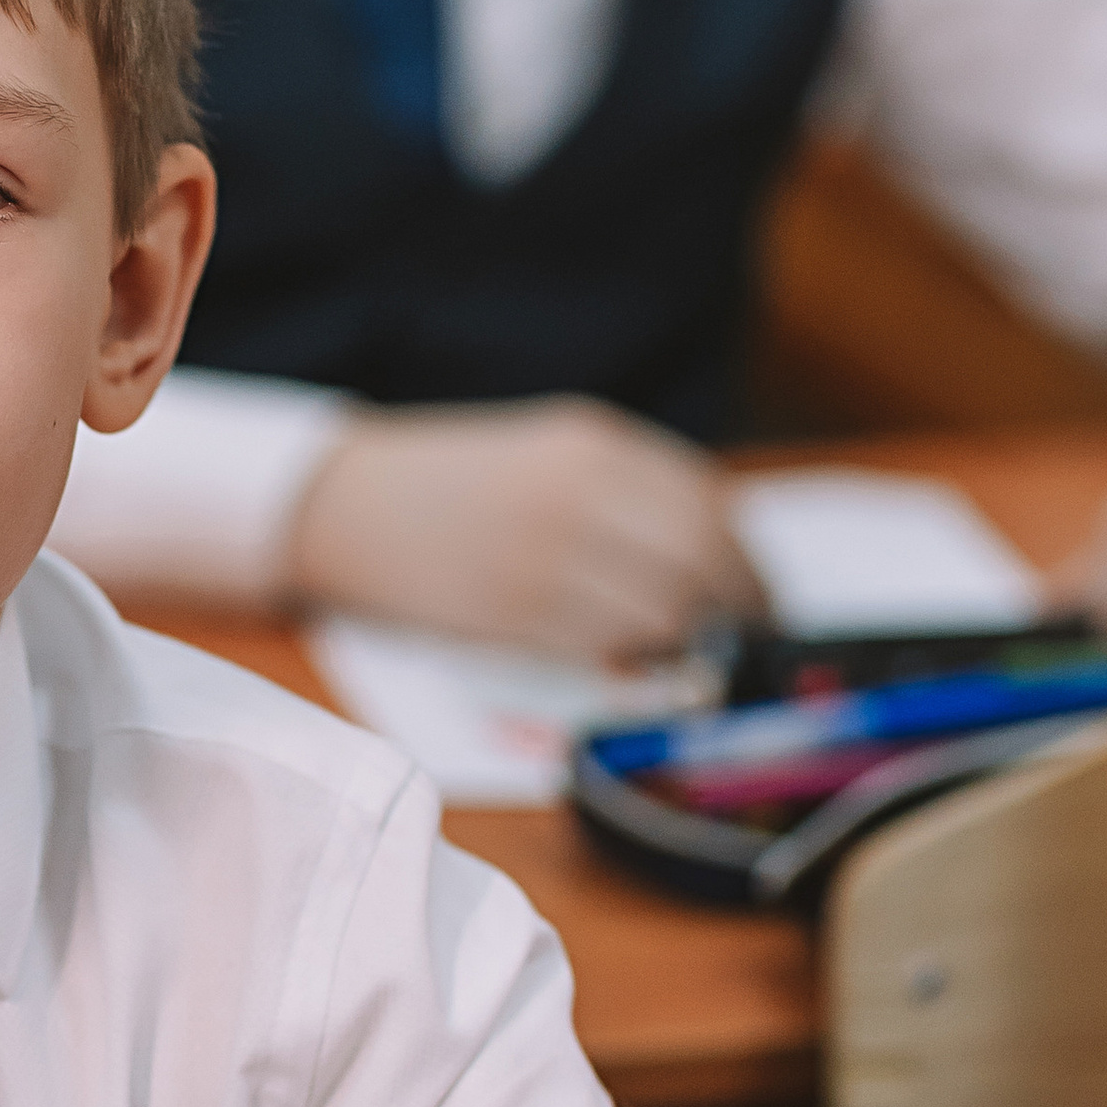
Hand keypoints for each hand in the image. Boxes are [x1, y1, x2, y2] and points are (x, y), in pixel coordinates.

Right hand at [287, 400, 764, 662]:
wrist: (346, 505)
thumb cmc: (452, 486)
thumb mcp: (546, 455)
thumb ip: (626, 494)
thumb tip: (713, 559)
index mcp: (594, 444)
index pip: (710, 506)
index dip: (748, 563)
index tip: (760, 596)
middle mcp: (580, 492)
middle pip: (702, 559)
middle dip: (739, 608)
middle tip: (746, 639)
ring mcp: (548, 554)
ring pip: (666, 609)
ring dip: (693, 642)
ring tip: (694, 656)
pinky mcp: (515, 612)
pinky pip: (609, 645)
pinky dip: (640, 660)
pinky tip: (638, 663)